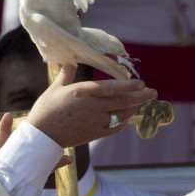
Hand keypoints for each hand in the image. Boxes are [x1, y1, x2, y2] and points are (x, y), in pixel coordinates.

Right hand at [27, 66, 156, 147]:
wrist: (41, 136)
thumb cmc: (46, 109)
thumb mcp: (55, 88)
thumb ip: (67, 73)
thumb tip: (71, 59)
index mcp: (82, 92)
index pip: (111, 87)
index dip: (128, 85)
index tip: (141, 82)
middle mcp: (91, 107)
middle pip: (122, 101)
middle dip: (140, 96)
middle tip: (153, 92)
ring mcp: (94, 122)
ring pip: (121, 115)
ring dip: (133, 108)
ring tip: (140, 102)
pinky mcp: (94, 134)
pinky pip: (115, 128)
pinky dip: (123, 122)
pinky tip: (127, 117)